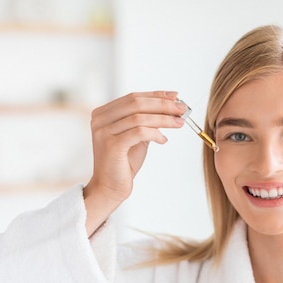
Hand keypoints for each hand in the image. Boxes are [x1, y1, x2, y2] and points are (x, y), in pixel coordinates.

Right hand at [83, 91, 186, 234]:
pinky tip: (164, 140)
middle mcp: (100, 119)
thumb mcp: (136, 136)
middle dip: (163, 104)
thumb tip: (171, 105)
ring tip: (179, 123)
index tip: (175, 96)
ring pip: (140, 117)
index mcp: (104, 113)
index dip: (156, 95)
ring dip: (164, 119)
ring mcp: (104, 131)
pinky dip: (155, 134)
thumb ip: (146, 120)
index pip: (133, 97)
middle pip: (136, 103)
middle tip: (182, 108)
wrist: (110, 187)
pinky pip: (139, 132)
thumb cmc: (124, 161)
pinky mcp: (112, 145)